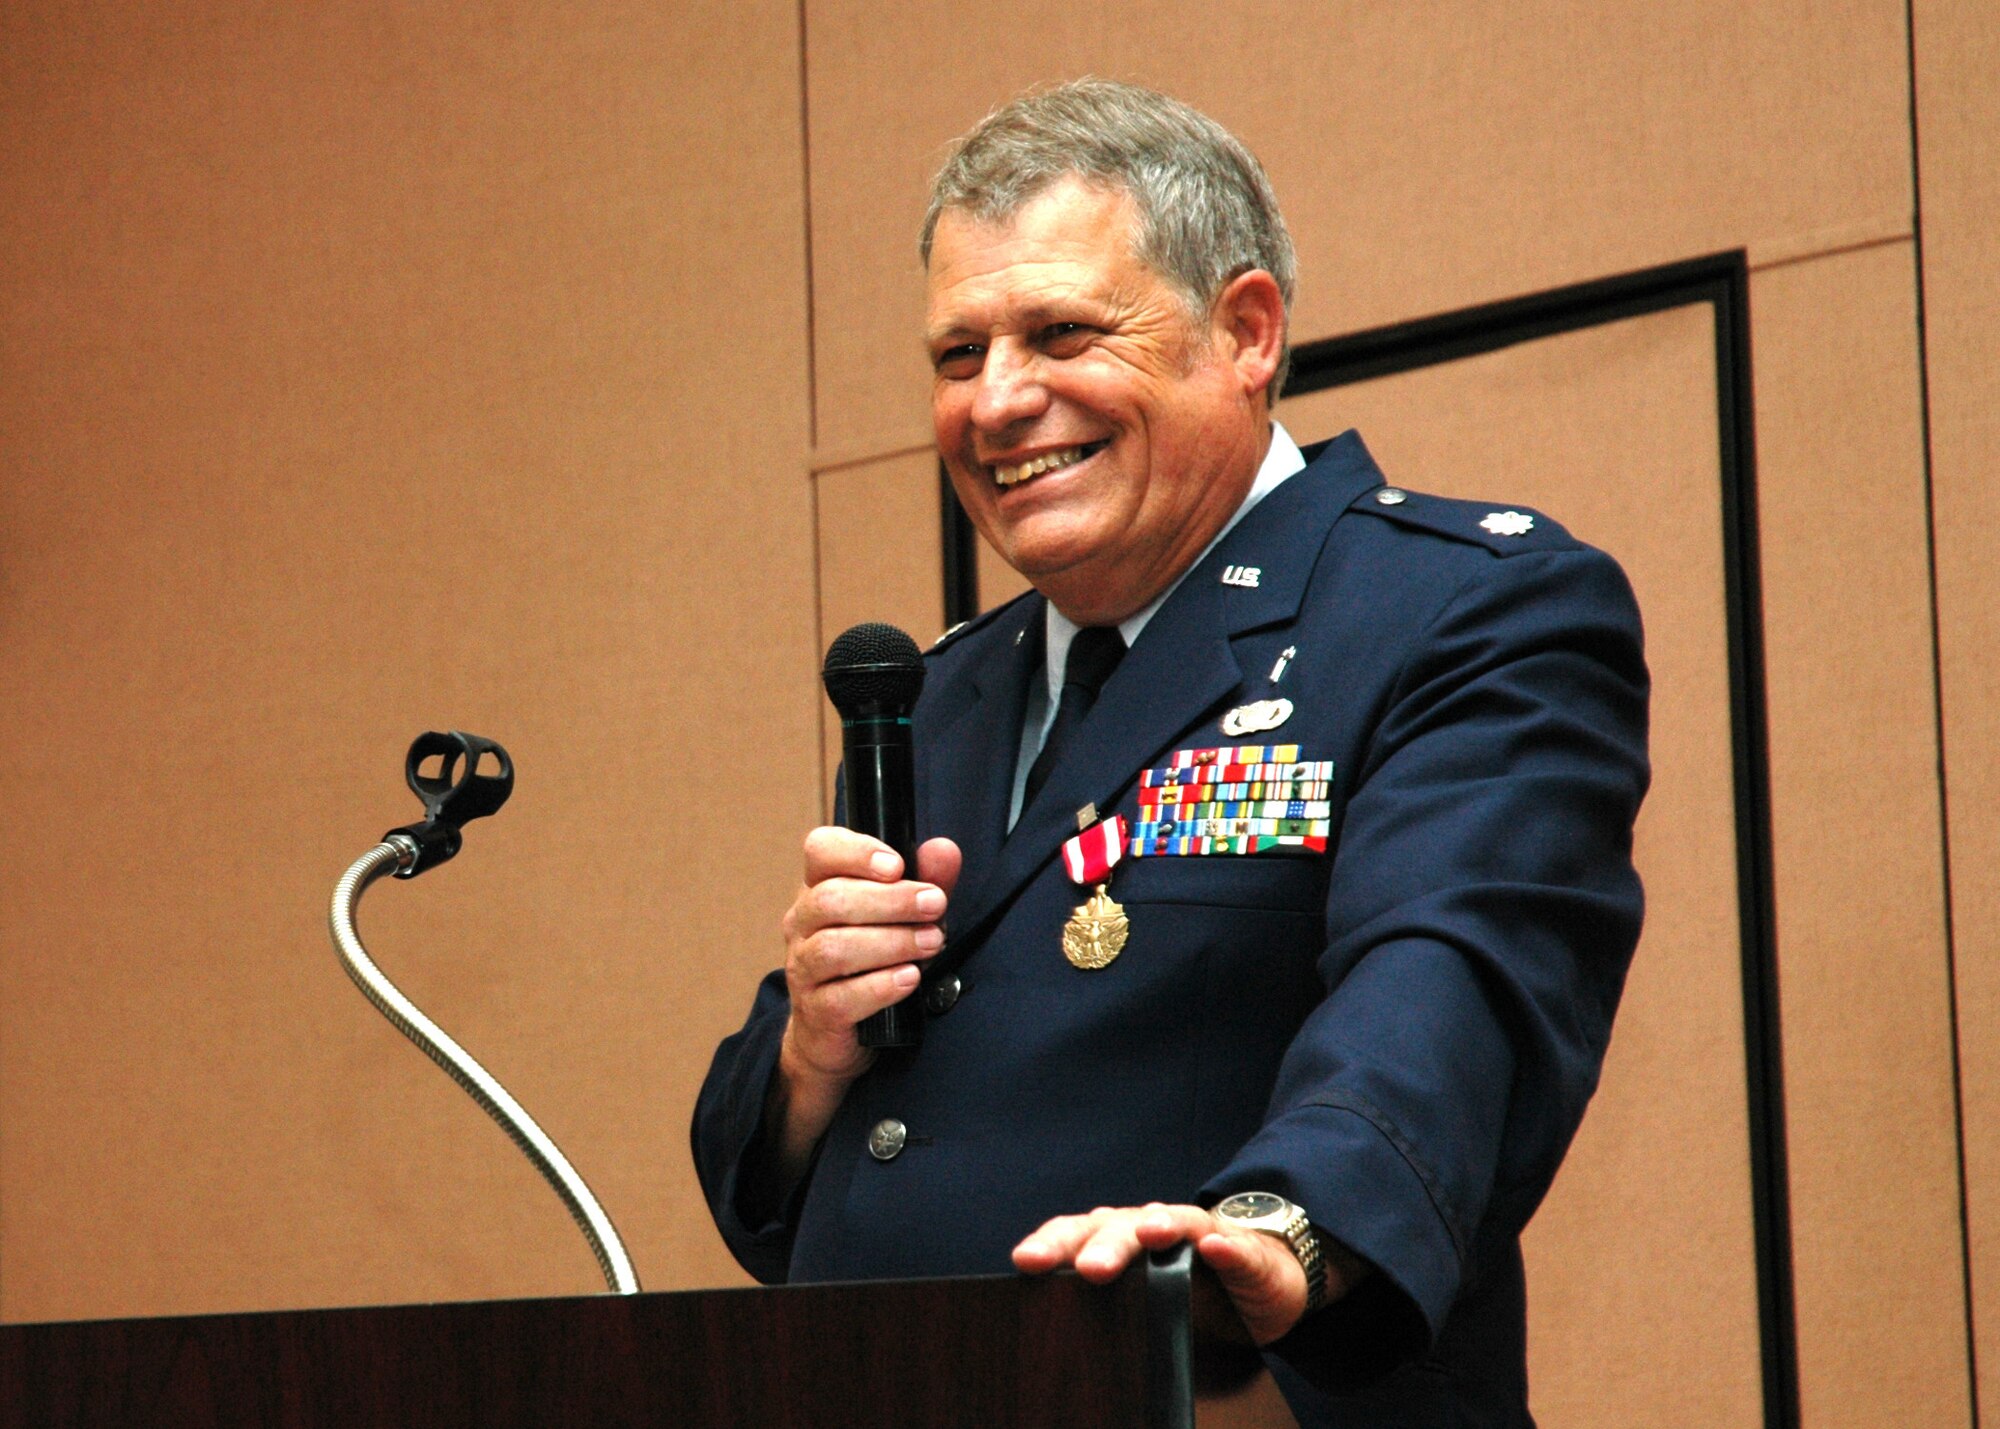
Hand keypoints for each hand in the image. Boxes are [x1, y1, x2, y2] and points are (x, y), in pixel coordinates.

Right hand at [768, 829, 960, 1175]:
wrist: (839, 1032)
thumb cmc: (872, 961)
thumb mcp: (902, 915)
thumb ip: (925, 880)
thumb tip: (944, 850)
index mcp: (819, 886)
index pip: (821, 850)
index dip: (857, 852)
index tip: (898, 865)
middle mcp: (802, 923)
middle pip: (831, 899)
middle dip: (891, 901)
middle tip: (935, 906)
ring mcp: (802, 968)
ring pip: (834, 947)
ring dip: (891, 943)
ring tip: (931, 943)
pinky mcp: (815, 1011)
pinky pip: (841, 997)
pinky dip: (881, 986)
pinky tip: (909, 978)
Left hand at [1013, 1202, 1352, 1345]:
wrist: (1256, 1277)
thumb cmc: (1184, 1290)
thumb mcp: (1135, 1302)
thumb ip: (1099, 1308)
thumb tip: (1048, 1341)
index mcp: (1115, 1240)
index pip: (1076, 1235)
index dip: (1052, 1244)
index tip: (1027, 1262)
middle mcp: (1150, 1228)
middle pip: (1120, 1228)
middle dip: (1105, 1245)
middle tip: (1090, 1269)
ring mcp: (1198, 1234)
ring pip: (1175, 1223)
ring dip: (1161, 1226)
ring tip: (1151, 1235)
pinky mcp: (1242, 1252)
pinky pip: (1234, 1247)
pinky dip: (1225, 1247)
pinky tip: (1216, 1249)